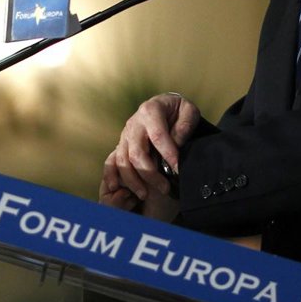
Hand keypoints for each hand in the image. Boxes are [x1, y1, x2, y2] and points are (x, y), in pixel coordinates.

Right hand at [99, 93, 199, 210]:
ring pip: (123, 160)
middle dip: (150, 174)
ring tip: (145, 195)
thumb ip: (184, 126)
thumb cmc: (178, 111)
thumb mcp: (188, 111)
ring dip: (133, 180)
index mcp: (150, 111)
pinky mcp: (121, 144)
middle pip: (137, 152)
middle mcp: (134, 123)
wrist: (164, 106)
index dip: (168, 154)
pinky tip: (116, 187)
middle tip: (164, 188)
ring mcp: (125, 134)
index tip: (177, 169)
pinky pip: (112, 161)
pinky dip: (112, 175)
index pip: (157, 136)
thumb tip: (176, 144)